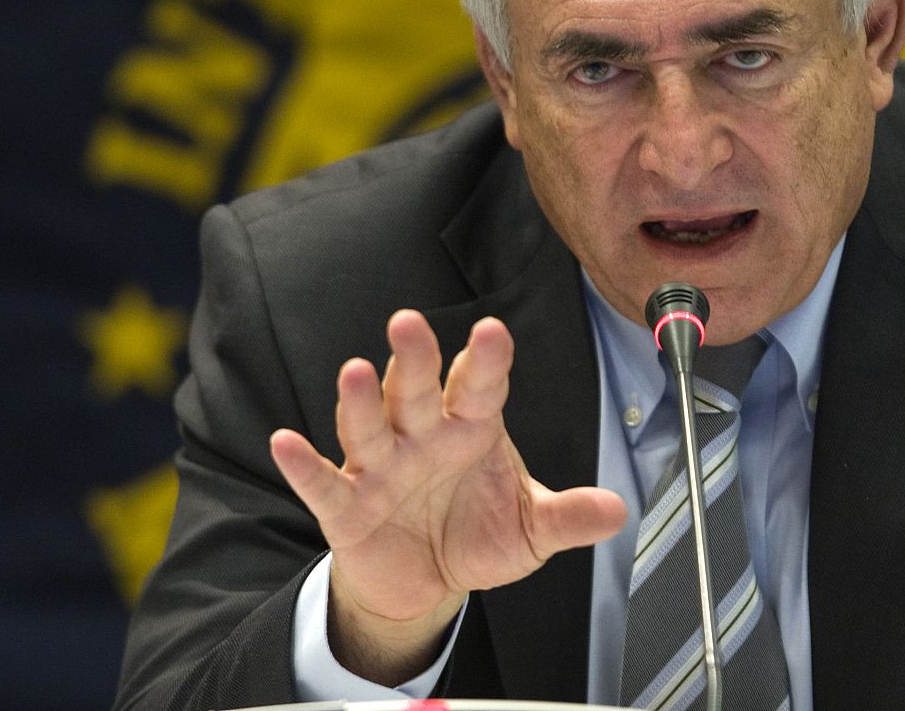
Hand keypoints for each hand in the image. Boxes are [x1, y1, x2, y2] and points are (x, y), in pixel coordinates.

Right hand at [269, 310, 626, 683]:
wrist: (426, 581)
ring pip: (368, 426)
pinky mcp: (346, 507)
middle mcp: (422, 436)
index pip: (480, 386)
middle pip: (416, 390)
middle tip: (410, 324)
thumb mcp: (532, 530)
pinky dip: (302, 465)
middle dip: (413, 358)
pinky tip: (285, 443)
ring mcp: (380, 467)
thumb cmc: (476, 534)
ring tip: (354, 371)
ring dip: (360, 400)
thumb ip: (569, 517)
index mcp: (470, 428)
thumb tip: (618, 510)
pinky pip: (322, 482)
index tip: (493, 333)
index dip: (486, 360)